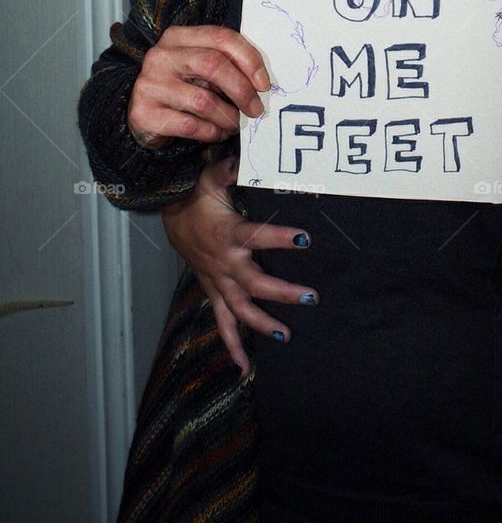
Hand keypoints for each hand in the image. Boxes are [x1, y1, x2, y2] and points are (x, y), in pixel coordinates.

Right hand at [128, 25, 268, 148]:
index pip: (221, 37)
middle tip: (256, 109)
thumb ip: (225, 64)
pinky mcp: (144, 113)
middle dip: (241, 90)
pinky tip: (217, 132)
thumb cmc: (181, 87)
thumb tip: (260, 82)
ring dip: (227, 117)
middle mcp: (161, 56)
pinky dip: (212, 132)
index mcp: (178, 37)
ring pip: (204, 100)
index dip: (249, 59)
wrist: (143, 115)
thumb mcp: (200, 68)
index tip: (264, 84)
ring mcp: (150, 84)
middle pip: (212, 64)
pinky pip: (191, 125)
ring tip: (234, 124)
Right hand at [161, 156, 316, 373]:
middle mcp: (224, 263)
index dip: (280, 238)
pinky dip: (232, 346)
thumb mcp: (212, 178)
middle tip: (311, 297)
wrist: (169, 215)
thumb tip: (246, 154)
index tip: (305, 238)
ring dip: (262, 324)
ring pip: (239, 309)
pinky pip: (222, 323)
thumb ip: (231, 170)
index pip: (258, 236)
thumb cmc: (197, 196)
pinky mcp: (213, 291)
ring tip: (286, 335)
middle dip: (283, 292)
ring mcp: (217, 281)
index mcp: (228, 234)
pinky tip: (244, 368)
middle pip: (254, 283)